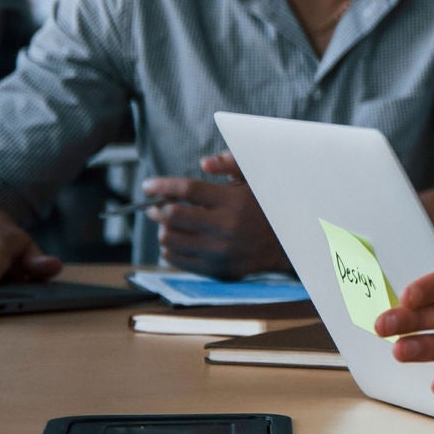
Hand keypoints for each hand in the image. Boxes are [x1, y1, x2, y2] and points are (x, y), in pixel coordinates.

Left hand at [145, 152, 287, 277]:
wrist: (287, 245)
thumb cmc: (265, 207)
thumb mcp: (255, 180)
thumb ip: (231, 164)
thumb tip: (204, 164)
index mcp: (234, 201)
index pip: (188, 189)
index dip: (162, 185)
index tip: (147, 186)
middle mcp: (226, 227)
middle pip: (173, 216)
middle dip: (157, 209)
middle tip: (155, 206)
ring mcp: (220, 251)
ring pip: (170, 240)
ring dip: (163, 229)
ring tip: (169, 224)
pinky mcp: (216, 269)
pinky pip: (177, 260)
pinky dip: (170, 248)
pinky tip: (177, 240)